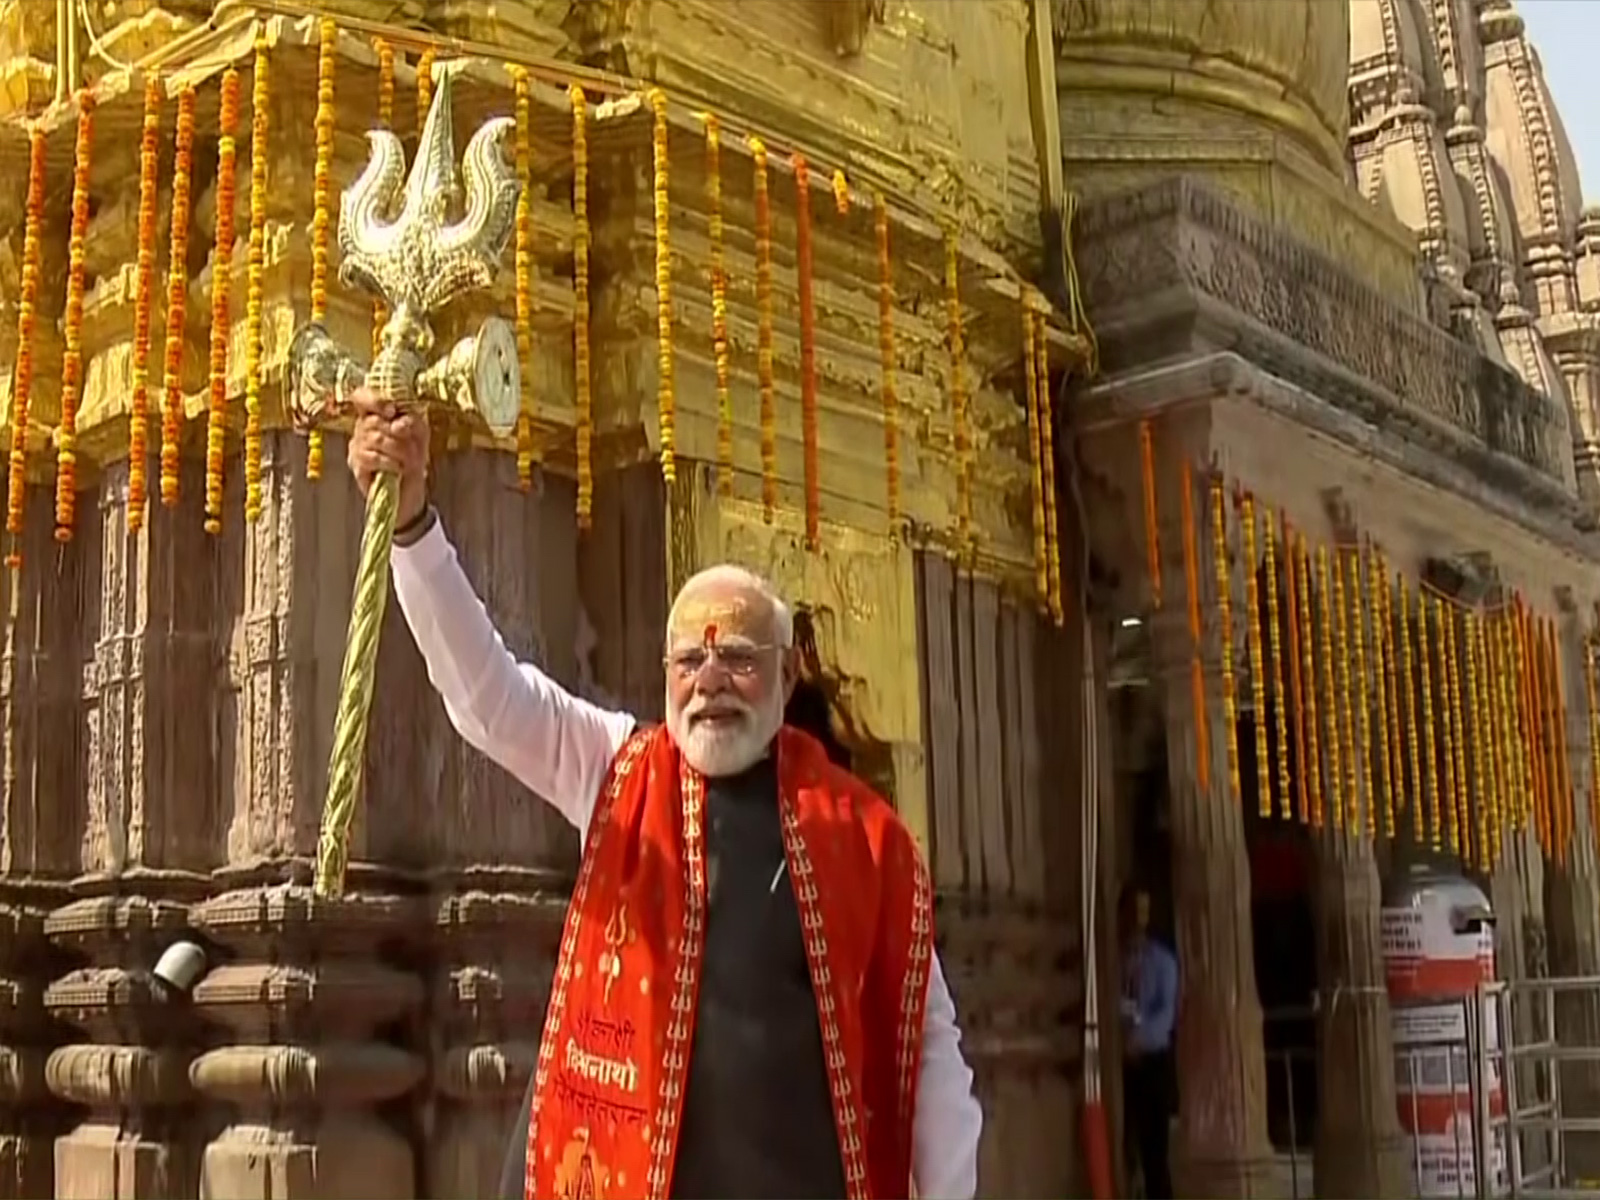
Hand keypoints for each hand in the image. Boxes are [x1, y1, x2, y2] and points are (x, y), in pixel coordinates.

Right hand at [346, 388, 428, 525]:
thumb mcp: (419, 435)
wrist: (409, 492)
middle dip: (399, 434)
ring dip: (399, 450)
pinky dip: (390, 463)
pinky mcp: (356, 465)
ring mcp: (356, 446)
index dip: (373, 400)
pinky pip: (372, 457)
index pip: (361, 396)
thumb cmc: (412, 459)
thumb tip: (398, 422)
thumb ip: (412, 421)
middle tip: (414, 447)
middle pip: (373, 420)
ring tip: (409, 461)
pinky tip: (398, 469)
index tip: (391, 411)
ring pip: (374, 438)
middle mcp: (362, 428)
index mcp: (376, 414)